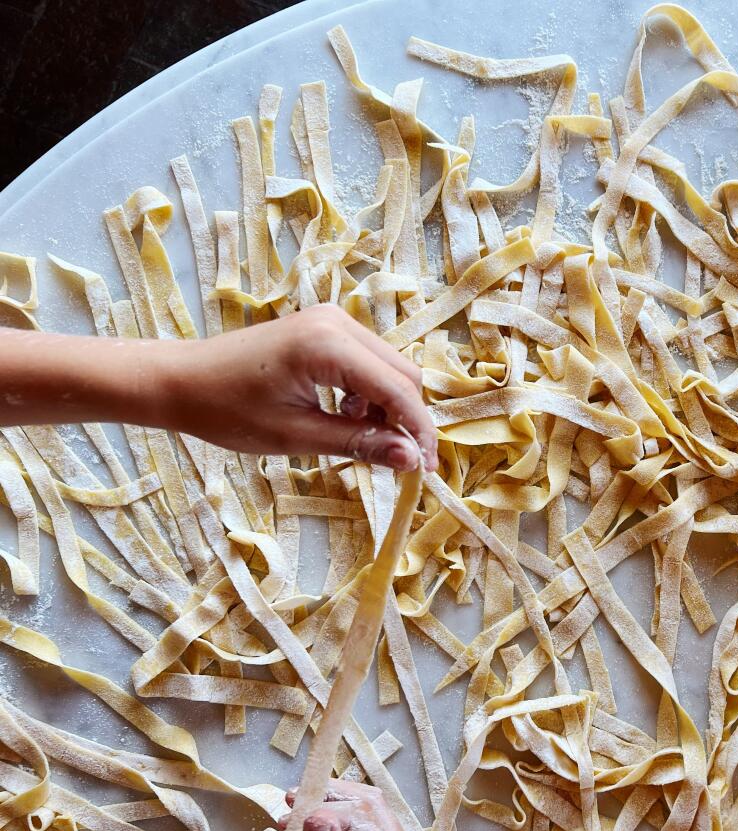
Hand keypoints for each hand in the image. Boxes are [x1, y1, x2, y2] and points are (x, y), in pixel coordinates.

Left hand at [159, 305, 435, 469]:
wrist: (180, 379)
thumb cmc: (226, 409)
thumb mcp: (296, 435)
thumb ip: (359, 443)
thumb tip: (411, 459)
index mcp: (328, 345)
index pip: (397, 390)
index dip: (417, 431)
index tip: (425, 470)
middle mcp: (337, 322)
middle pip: (403, 374)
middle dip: (408, 419)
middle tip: (402, 462)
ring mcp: (332, 320)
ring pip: (390, 367)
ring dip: (389, 407)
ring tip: (363, 439)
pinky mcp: (325, 327)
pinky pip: (369, 361)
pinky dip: (370, 393)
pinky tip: (345, 416)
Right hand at [282, 780, 423, 830]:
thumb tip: (317, 816)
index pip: (360, 816)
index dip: (324, 809)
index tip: (290, 816)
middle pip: (371, 805)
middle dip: (329, 798)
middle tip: (292, 802)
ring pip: (374, 808)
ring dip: (336, 802)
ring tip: (299, 809)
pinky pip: (374, 823)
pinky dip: (345, 816)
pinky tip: (319, 821)